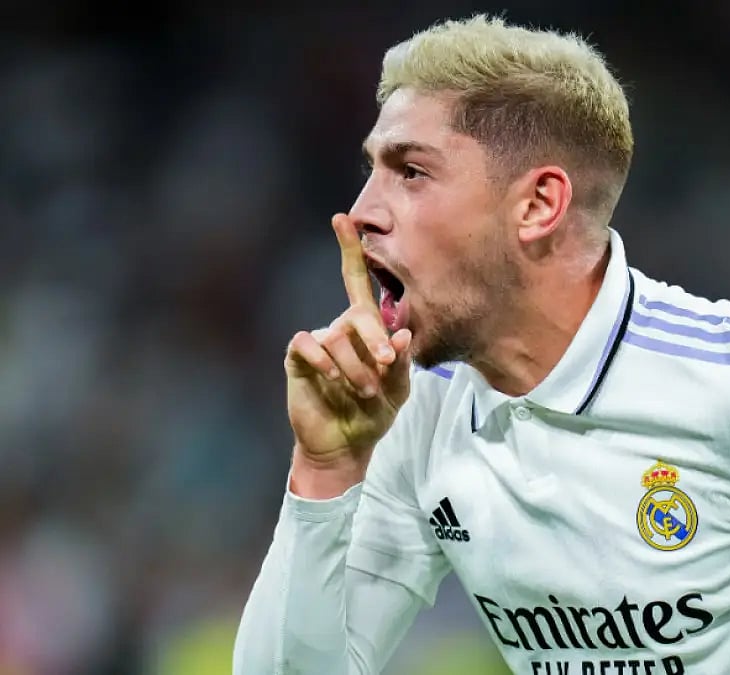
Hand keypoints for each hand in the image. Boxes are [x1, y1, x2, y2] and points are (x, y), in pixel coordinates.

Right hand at [284, 214, 410, 494]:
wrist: (345, 442)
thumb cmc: (375, 412)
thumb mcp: (399, 389)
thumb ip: (402, 362)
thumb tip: (402, 335)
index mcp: (367, 327)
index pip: (358, 281)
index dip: (350, 250)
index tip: (343, 219)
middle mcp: (341, 327)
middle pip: (358, 315)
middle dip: (374, 342)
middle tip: (383, 368)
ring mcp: (319, 340)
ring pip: (339, 338)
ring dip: (355, 369)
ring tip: (362, 392)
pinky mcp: (299, 357)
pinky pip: (311, 346)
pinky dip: (326, 364)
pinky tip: (331, 380)